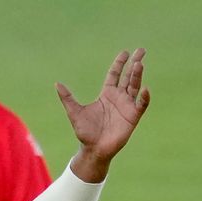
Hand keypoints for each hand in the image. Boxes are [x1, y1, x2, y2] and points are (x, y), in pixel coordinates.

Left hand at [56, 49, 150, 181]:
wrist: (93, 149)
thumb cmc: (85, 132)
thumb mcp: (74, 112)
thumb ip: (67, 98)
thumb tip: (57, 84)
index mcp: (106, 95)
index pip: (114, 75)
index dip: (119, 64)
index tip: (125, 52)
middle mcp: (118, 98)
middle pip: (128, 77)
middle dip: (134, 64)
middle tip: (141, 50)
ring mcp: (127, 106)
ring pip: (135, 87)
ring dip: (137, 76)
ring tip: (139, 64)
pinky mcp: (132, 117)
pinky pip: (140, 104)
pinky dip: (143, 97)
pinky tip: (144, 89)